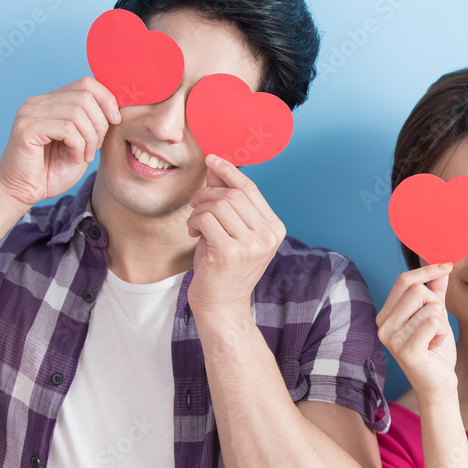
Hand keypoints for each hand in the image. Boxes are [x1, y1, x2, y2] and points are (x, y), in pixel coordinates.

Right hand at [0, 77, 120, 205]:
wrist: (23, 193)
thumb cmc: (51, 171)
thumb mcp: (81, 143)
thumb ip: (93, 122)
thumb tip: (116, 107)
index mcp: (51, 101)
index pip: (86, 83)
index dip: (107, 99)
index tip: (115, 121)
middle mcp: (37, 102)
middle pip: (85, 96)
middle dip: (99, 124)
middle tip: (95, 147)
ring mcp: (29, 113)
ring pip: (77, 112)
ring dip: (89, 138)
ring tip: (84, 155)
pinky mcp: (25, 128)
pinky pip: (66, 128)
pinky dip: (77, 145)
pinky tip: (73, 157)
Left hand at [186, 155, 285, 324]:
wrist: (222, 307)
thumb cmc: (223, 269)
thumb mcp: (230, 231)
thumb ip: (227, 201)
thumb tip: (216, 166)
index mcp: (274, 229)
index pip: (251, 190)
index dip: (230, 171)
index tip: (212, 160)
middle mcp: (268, 236)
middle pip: (233, 195)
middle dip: (208, 194)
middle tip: (196, 204)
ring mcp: (251, 245)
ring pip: (219, 205)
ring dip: (199, 209)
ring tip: (195, 223)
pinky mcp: (230, 252)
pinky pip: (207, 218)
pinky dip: (195, 221)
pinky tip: (193, 232)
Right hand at [376, 263, 457, 402]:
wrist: (438, 385)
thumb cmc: (434, 350)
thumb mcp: (435, 315)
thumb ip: (436, 291)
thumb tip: (443, 265)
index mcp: (385, 315)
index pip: (403, 280)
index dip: (426, 271)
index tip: (447, 266)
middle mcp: (383, 325)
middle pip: (417, 289)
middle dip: (436, 303)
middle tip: (435, 324)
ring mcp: (392, 339)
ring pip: (429, 306)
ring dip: (441, 322)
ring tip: (433, 339)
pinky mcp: (407, 350)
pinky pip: (434, 323)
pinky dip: (442, 333)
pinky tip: (434, 346)